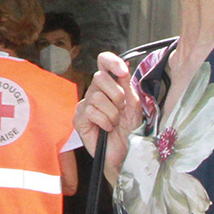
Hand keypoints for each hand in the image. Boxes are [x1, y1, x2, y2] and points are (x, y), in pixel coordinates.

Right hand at [73, 52, 142, 177]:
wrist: (125, 152)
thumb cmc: (129, 129)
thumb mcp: (134, 104)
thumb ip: (127, 84)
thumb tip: (125, 63)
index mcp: (109, 85)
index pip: (103, 62)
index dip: (111, 61)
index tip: (122, 71)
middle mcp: (95, 91)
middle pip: (99, 77)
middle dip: (116, 95)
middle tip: (121, 109)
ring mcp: (85, 105)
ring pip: (97, 97)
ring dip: (112, 113)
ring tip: (115, 122)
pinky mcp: (79, 119)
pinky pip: (91, 112)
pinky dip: (104, 122)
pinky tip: (106, 129)